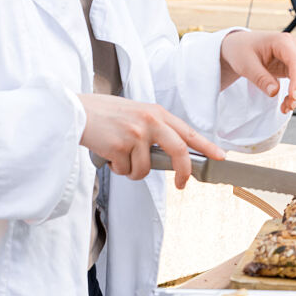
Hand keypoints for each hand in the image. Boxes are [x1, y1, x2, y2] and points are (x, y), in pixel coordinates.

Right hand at [79, 95, 224, 187]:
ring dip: (133, 170)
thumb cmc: (105, 114)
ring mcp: (136, 134)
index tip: (220, 157)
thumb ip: (156, 129)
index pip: (189, 132)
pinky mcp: (120, 146)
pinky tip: (110, 155)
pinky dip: (119, 169)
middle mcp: (150, 122)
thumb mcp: (137, 114)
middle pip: (179, 151)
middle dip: (183, 172)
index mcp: (157, 113)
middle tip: (182, 184)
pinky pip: (127, 170)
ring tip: (121, 156)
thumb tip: (171, 155)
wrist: (75, 111)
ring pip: (146, 169)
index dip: (207, 146)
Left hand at [220, 31, 295, 113]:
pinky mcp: (295, 66)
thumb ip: (260, 78)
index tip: (292, 96)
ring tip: (286, 107)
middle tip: (288, 106)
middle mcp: (294, 46)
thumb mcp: (246, 65)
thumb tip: (274, 92)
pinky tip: (287, 102)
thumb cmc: (242, 50)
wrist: (240, 46)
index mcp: (282, 41)